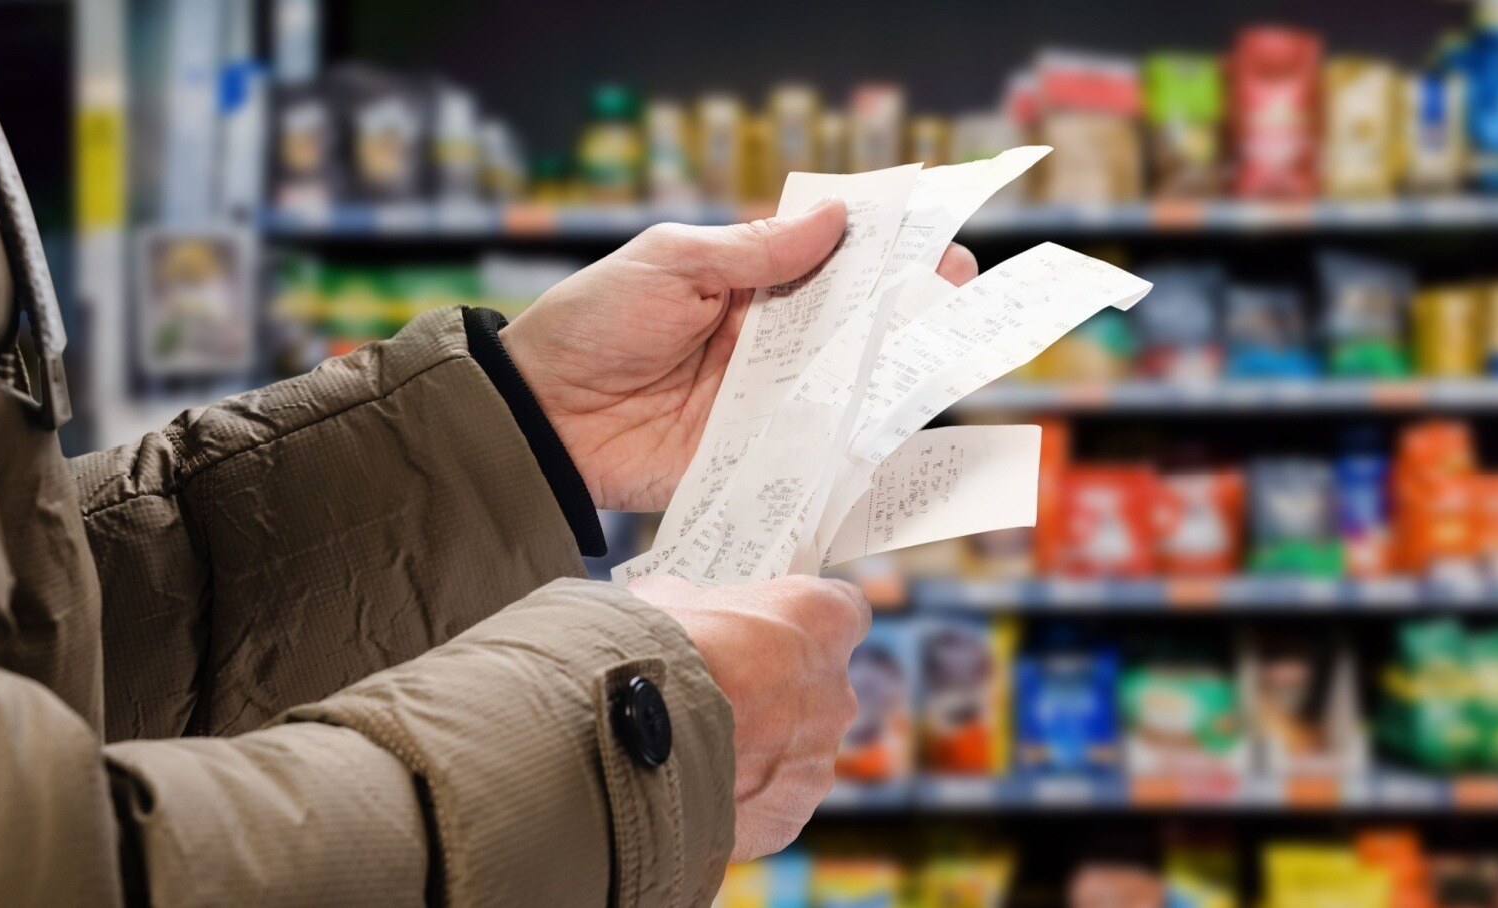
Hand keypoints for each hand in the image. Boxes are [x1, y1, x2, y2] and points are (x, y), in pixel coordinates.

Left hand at [499, 203, 979, 510]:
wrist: (539, 418)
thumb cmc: (591, 325)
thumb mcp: (670, 265)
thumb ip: (754, 251)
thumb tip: (836, 217)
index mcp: (746, 283)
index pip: (830, 260)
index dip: (884, 251)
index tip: (937, 241)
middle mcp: (766, 341)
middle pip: (852, 323)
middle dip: (908, 308)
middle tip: (958, 294)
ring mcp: (764, 400)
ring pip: (846, 384)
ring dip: (895, 372)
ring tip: (947, 356)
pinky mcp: (755, 455)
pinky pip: (816, 449)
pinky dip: (857, 443)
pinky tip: (900, 432)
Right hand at [626, 574, 870, 860]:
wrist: (625, 737)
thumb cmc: (655, 651)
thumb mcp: (670, 598)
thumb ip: (699, 605)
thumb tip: (682, 610)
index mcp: (821, 621)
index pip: (845, 611)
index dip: (808, 622)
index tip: (778, 629)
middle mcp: (836, 691)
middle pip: (819, 689)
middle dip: (776, 692)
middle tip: (722, 695)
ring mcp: (818, 759)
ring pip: (795, 752)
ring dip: (758, 750)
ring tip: (697, 749)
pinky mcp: (790, 815)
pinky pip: (770, 802)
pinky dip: (740, 798)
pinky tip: (695, 788)